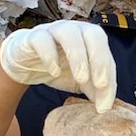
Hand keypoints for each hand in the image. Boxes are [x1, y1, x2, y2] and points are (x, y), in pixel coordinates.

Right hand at [0, 20, 116, 111]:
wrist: (26, 64)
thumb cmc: (59, 68)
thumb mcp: (81, 83)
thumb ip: (95, 91)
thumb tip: (106, 106)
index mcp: (91, 39)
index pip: (106, 54)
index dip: (109, 76)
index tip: (106, 102)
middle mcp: (75, 29)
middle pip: (94, 34)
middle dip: (99, 60)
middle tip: (100, 85)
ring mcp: (54, 30)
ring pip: (69, 34)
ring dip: (78, 56)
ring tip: (80, 79)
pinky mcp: (34, 37)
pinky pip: (42, 40)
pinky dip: (50, 55)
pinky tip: (54, 72)